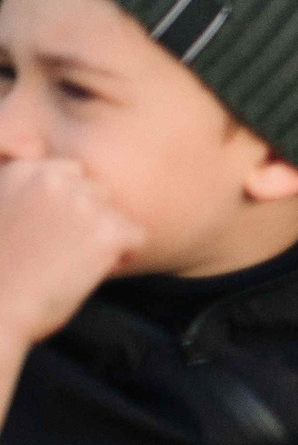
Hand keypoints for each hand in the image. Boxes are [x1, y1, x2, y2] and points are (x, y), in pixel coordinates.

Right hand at [0, 158, 142, 347]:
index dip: (68, 205)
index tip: (48, 232)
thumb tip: (65, 203)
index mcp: (22, 171)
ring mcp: (82, 202)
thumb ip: (29, 196)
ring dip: (105, 237)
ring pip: (117, 214)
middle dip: (89, 218)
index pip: (71, 173)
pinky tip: (91, 273)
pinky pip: (137, 237)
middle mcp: (52, 179)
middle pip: (97, 190)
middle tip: (61, 252)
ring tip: (70, 264)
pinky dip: (122, 257)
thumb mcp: (1, 214)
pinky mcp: (107, 229)